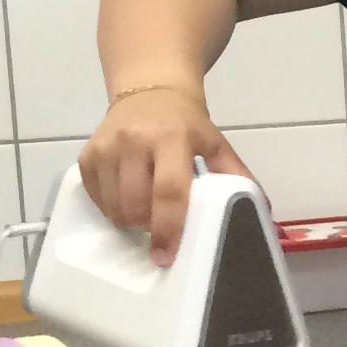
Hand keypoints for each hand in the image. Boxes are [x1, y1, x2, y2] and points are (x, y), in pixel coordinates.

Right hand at [77, 84, 247, 263]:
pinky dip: (111, 208)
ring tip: (146, 215)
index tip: (166, 255)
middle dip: (148, 227)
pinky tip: (127, 200)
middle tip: (160, 229)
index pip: (169, 191)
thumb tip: (260, 209)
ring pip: (113, 206)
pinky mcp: (87, 155)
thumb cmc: (186, 124)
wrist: (149, 91)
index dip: (168, 228)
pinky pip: (95, 197)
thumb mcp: (216, 144)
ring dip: (130, 221)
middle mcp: (133, 141)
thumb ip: (235, 175)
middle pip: (136, 204)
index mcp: (171, 138)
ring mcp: (105, 147)